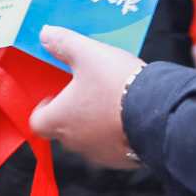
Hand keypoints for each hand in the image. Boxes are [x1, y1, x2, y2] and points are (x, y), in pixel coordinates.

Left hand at [29, 27, 146, 166]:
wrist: (159, 112)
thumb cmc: (117, 84)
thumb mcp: (88, 53)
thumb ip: (63, 43)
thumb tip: (45, 34)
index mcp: (60, 120)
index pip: (37, 123)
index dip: (43, 109)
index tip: (54, 96)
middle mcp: (76, 143)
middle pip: (63, 131)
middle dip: (71, 114)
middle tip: (86, 94)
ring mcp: (100, 154)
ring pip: (88, 140)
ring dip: (94, 126)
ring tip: (110, 104)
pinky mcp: (123, 161)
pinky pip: (113, 148)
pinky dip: (116, 136)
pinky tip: (128, 118)